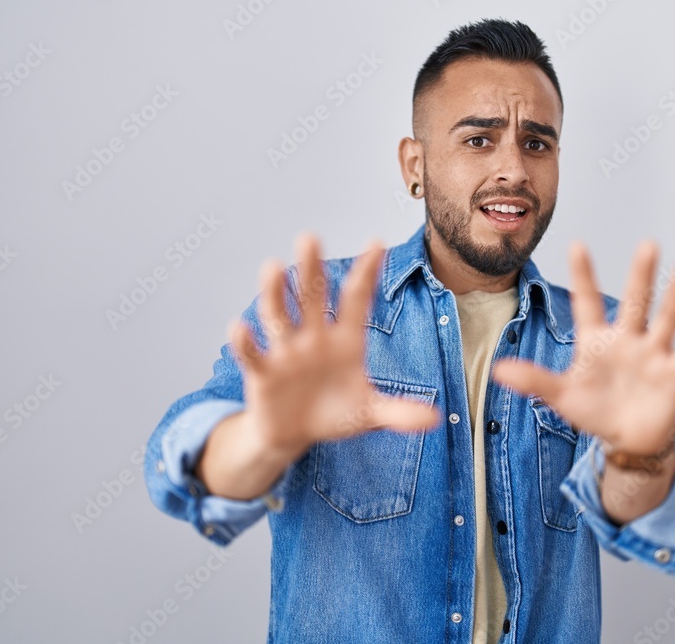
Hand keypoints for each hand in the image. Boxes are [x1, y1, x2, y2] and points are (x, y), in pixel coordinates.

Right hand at [229, 232, 439, 459]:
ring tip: (272, 267)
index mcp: (345, 339)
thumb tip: (434, 419)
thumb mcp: (369, 414)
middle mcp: (313, 337)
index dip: (366, 273)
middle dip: (310, 269)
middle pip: (311, 297)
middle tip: (309, 237)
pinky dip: (245, 342)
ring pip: (279, 316)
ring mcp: (286, 352)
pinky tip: (240, 326)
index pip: (356, 299)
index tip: (377, 243)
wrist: (294, 435)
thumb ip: (399, 413)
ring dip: (275, 293)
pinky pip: (253, 354)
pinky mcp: (263, 373)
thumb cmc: (334, 414)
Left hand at [492, 241, 674, 456]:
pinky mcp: (674, 372)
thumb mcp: (561, 396)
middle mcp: (627, 339)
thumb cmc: (594, 411)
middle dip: (641, 276)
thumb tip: (499, 370)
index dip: (583, 275)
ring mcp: (653, 353)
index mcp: (596, 340)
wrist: (627, 439)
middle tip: (648, 245)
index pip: (588, 301)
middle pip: (635, 302)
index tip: (578, 245)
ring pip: (666, 318)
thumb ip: (533, 381)